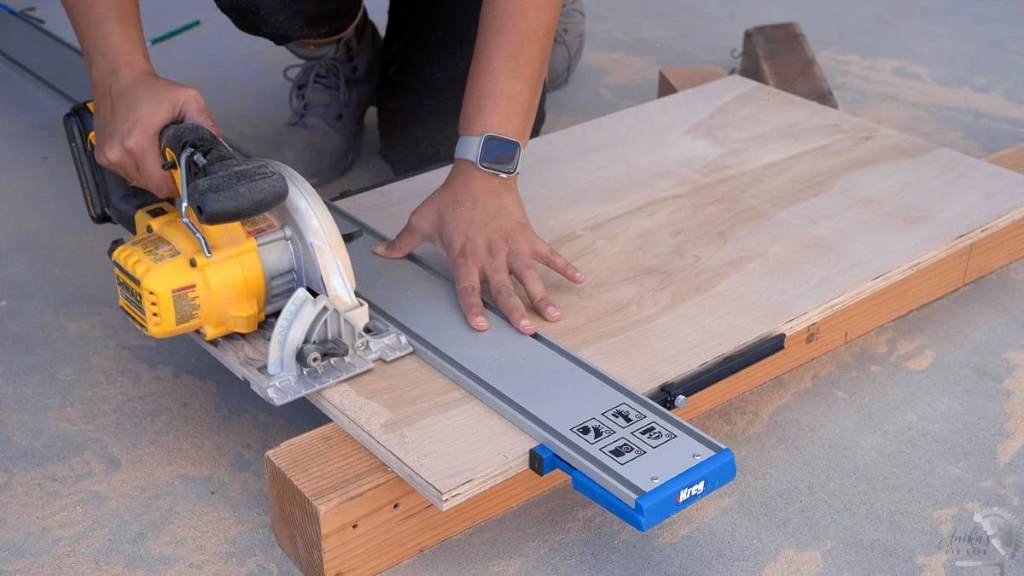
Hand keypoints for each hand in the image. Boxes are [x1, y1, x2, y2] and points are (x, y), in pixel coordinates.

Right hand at [92, 70, 217, 197]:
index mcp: (136, 144)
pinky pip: (128, 174)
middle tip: (175, 158)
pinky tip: (145, 150)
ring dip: (153, 173)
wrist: (117, 76)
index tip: (186, 173)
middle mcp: (118, 154)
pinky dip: (140, 167)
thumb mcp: (188, 100)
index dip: (178, 184)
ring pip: (139, 182)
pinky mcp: (102, 156)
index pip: (162, 186)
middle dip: (168, 177)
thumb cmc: (150, 88)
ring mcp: (107, 157)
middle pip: (152, 187)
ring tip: (158, 151)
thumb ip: (206, 125)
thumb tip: (220, 150)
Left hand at [374, 162, 584, 333]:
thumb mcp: (422, 220)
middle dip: (516, 310)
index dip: (474, 307)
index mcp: (465, 256)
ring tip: (553, 317)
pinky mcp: (528, 236)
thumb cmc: (452, 199)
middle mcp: (491, 255)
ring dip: (542, 296)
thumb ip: (402, 243)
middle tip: (528, 330)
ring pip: (529, 276)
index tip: (482, 326)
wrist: (481, 172)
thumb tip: (379, 253)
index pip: (469, 287)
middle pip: (504, 288)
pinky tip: (580, 279)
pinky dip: (565, 266)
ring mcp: (512, 246)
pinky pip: (549, 254)